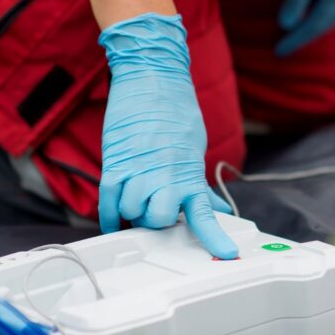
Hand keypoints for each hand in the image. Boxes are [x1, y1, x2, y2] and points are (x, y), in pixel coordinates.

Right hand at [97, 13, 237, 258]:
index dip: (215, 237)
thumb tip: (220, 208)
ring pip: (131, 212)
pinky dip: (109, 215)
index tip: (227, 254)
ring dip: (133, 212)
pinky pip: (107, 201)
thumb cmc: (176, 113)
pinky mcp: (115, 163)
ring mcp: (137, 171)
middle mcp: (164, 175)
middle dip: (156, 222)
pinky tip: (113, 220)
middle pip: (158, 221)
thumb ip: (199, 184)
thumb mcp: (194, 150)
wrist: (153, 80)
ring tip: (137, 198)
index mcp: (188, 174)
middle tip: (157, 210)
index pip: (204, 214)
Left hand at [276, 0, 334, 55]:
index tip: (278, 53)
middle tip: (287, 46)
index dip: (296, 39)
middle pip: (329, 21)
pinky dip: (327, 6)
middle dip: (309, 34)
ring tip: (302, 29)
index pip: (315, 25)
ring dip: (319, 21)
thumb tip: (286, 24)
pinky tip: (320, 3)